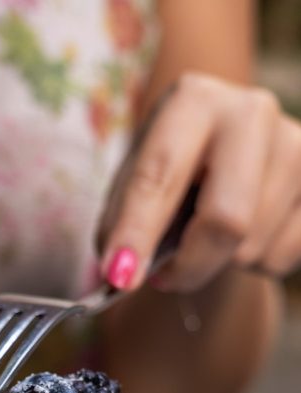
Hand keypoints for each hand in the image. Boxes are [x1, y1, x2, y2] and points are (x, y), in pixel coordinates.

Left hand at [99, 72, 300, 292]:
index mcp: (193, 101)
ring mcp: (297, 144)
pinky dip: (255, 266)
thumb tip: (120, 276)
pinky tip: (245, 238)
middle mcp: (251, 112)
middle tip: (164, 280)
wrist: (221, 173)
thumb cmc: (165, 187)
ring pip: (251, 246)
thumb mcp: (128, 198)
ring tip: (208, 240)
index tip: (120, 276)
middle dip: (191, 264)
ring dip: (219, 265)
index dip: (138, 233)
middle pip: (227, 218)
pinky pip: (283, 257)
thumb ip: (120, 232)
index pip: (161, 176)